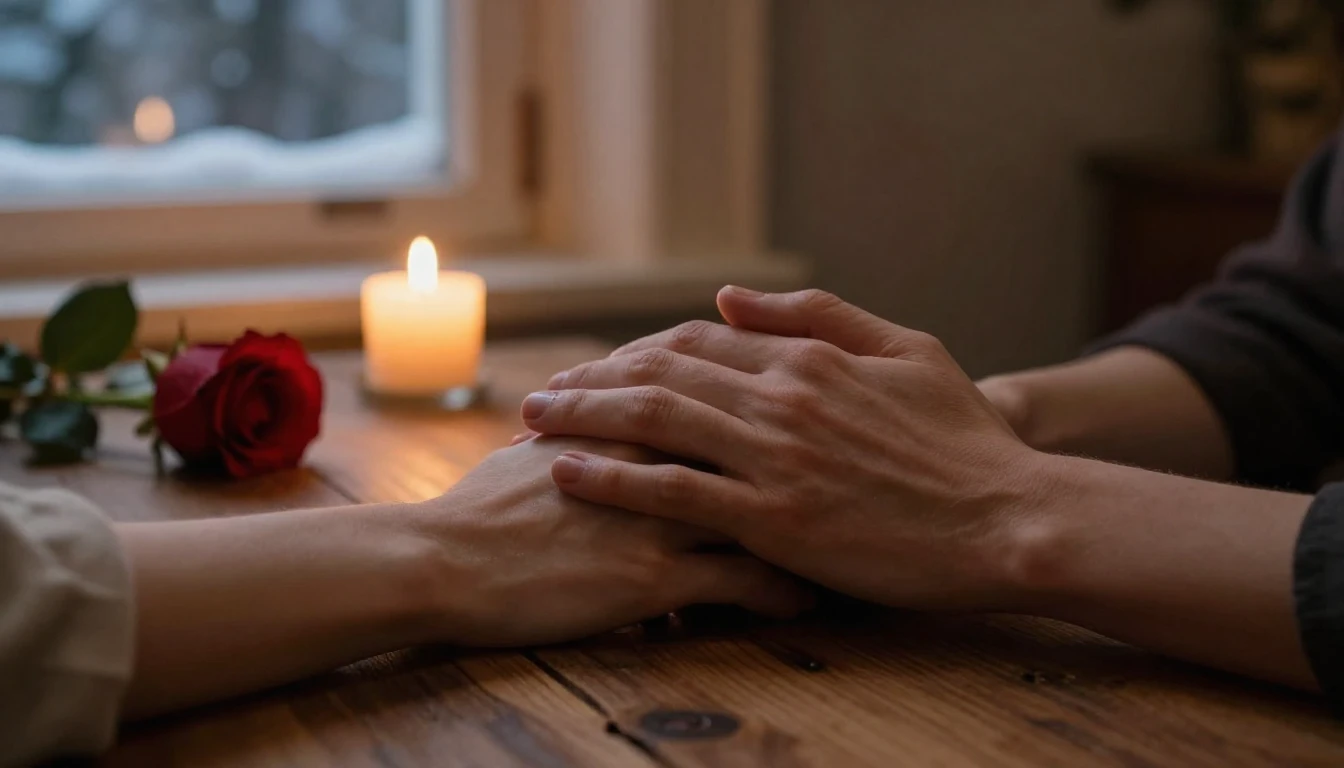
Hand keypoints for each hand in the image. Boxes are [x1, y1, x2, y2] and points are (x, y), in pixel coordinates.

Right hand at [413, 435, 810, 646]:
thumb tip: (593, 416)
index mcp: (629, 421)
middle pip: (755, 441)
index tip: (803, 413)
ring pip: (763, 510)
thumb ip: (587, 428)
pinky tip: (804, 599)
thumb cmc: (480, 508)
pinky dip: (780, 592)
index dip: (768, 403)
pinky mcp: (654, 575)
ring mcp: (659, 515)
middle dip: (807, 453)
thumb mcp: (539, 450)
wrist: (446, 562)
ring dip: (809, 528)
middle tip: (849, 465)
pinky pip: (740, 583)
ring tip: (844, 540)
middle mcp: (655, 458)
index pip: (719, 392)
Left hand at [522, 288, 1052, 611]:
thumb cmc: (966, 443)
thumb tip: (731, 295)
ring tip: (532, 422)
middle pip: (659, 375)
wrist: (1010, 522)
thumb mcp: (909, 351)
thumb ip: (821, 316)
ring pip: (653, 423)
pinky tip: (568, 474)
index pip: (697, 340)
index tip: (597, 368)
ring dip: (583, 419)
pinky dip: (612, 478)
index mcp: (809, 359)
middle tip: (541, 394)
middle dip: (591, 382)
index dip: (637, 352)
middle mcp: (781, 398)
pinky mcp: (772, 520)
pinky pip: (671, 493)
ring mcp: (773, 459)